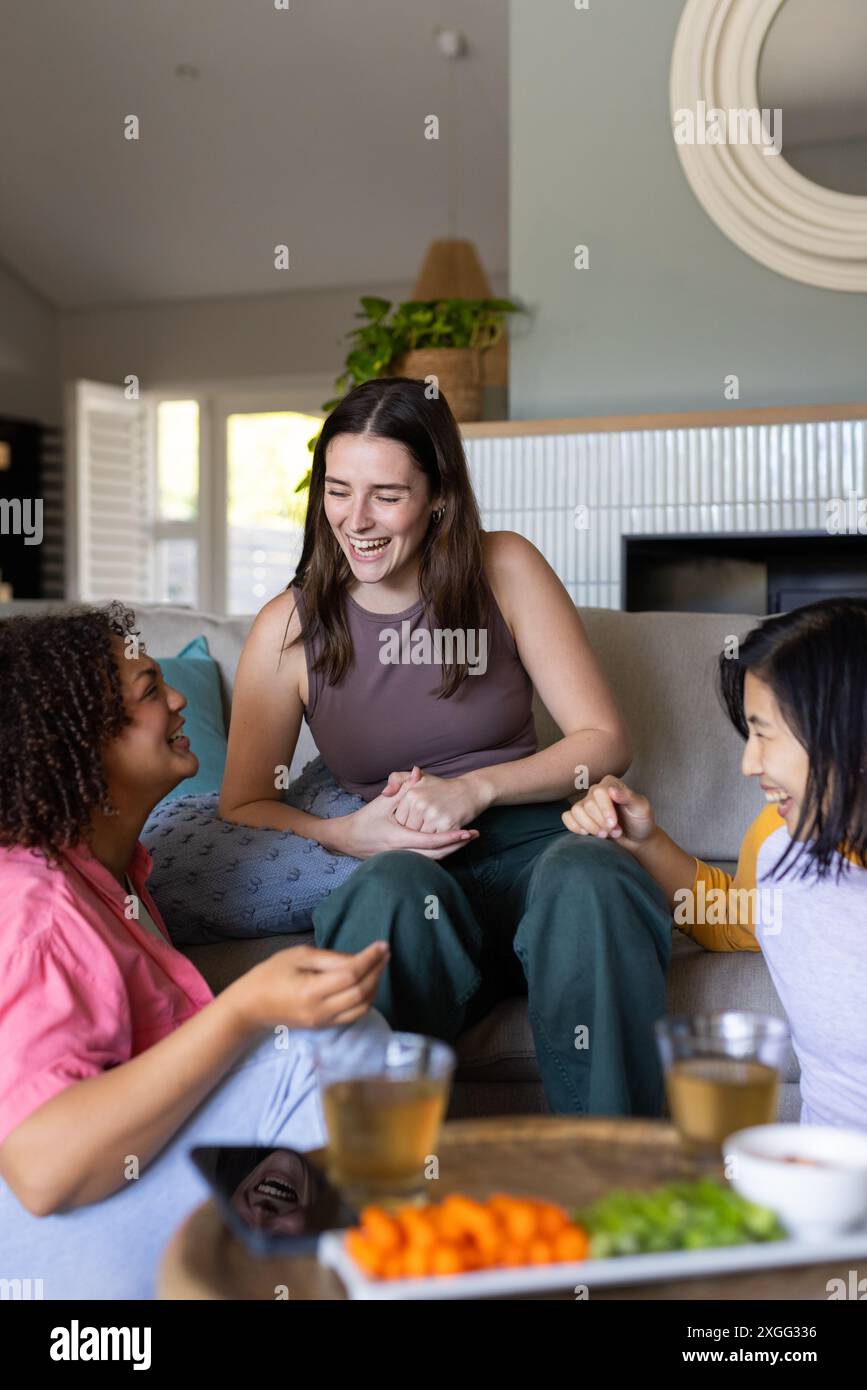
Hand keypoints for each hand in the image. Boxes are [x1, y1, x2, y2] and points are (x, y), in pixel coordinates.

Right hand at [233, 941, 389, 1031]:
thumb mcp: (298, 956)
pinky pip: (354, 1015)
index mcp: (311, 990)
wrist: (251, 1007)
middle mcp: (320, 1010)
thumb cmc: (270, 975)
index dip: (370, 959)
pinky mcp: (325, 1027)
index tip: (382, 944)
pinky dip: (367, 999)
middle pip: (361, 992)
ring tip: (379, 966)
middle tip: (385, 953)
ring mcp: (324, 1022)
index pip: (351, 975)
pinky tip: (368, 983)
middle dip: (378, 971)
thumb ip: (330, 959)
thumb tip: (358, 959)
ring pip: (362, 1007)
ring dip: (376, 986)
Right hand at [341, 778, 479, 860]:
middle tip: (474, 835)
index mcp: (399, 839)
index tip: (467, 832)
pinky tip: (450, 845)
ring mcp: (403, 860)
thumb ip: (403, 787)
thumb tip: (418, 771)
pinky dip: (439, 853)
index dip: (451, 837)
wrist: (347, 840)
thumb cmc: (364, 820)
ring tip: (466, 839)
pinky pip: (426, 860)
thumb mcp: (382, 801)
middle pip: (438, 854)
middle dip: (457, 845)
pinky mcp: (402, 862)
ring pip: (433, 860)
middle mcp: (403, 853)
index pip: (432, 841)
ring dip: (451, 850)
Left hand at [382, 765, 486, 832]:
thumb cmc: (441, 787)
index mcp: (412, 794)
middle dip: (413, 833)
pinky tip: (439, 834)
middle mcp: (421, 804)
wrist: (470, 791)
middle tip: (422, 829)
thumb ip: (397, 779)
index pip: (399, 820)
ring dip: (424, 839)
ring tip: (429, 832)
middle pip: (409, 831)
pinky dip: (436, 842)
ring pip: (421, 838)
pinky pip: (435, 842)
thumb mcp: (418, 779)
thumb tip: (384, 792)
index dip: (405, 824)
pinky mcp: (448, 825)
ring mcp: (435, 815)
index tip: (411, 822)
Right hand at [561, 775, 655, 852]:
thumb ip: (629, 797)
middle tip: (614, 832)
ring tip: (604, 835)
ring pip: (576, 811)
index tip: (613, 823)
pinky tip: (587, 834)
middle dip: (600, 822)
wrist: (637, 839)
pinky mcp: (580, 818)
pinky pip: (567, 818)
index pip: (599, 792)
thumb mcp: (641, 808)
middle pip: (587, 804)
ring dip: (590, 827)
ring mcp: (586, 804)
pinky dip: (574, 827)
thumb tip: (612, 790)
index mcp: (610, 784)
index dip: (604, 809)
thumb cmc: (640, 821)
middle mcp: (596, 792)